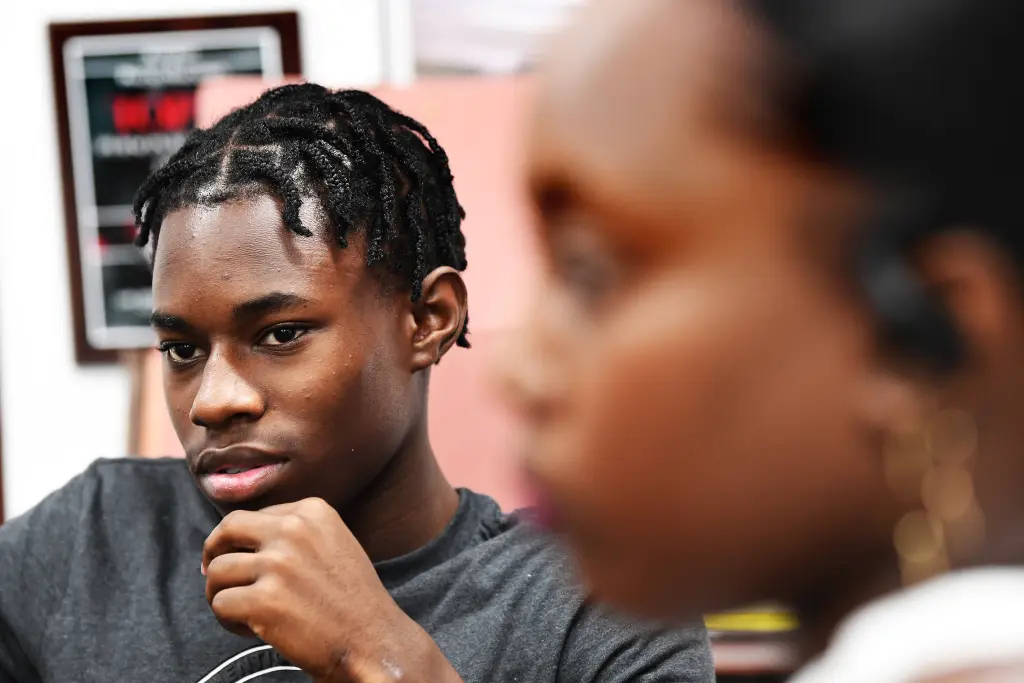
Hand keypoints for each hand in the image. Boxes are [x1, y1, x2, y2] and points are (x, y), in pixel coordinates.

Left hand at [202, 498, 461, 682]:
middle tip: (217, 578)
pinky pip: (220, 604)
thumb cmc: (351, 600)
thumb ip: (295, 533)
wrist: (375, 641)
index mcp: (312, 511)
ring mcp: (278, 563)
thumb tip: (237, 539)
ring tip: (244, 613)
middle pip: (228, 530)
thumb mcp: (332, 543)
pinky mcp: (264, 600)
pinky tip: (252, 630)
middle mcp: (294, 530)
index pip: (251, 516)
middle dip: (213, 553)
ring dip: (222, 594)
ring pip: (217, 571)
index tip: (243, 562)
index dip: (239, 542)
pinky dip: (228, 621)